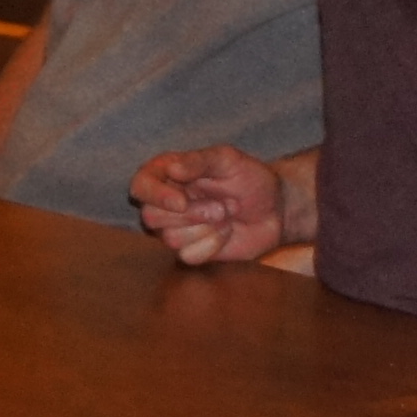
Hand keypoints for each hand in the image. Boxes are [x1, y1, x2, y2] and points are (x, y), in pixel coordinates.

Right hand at [131, 144, 305, 265]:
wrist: (275, 208)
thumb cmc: (249, 178)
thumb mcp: (227, 159)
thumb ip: (198, 161)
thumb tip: (171, 168)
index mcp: (167, 174)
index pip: (140, 186)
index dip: (156, 196)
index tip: (181, 201)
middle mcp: (165, 203)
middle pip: (151, 217)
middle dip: (191, 215)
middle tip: (223, 207)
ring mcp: (176, 229)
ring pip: (169, 239)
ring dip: (206, 228)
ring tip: (227, 214)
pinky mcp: (190, 251)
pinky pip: (188, 256)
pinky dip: (212, 245)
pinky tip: (226, 233)